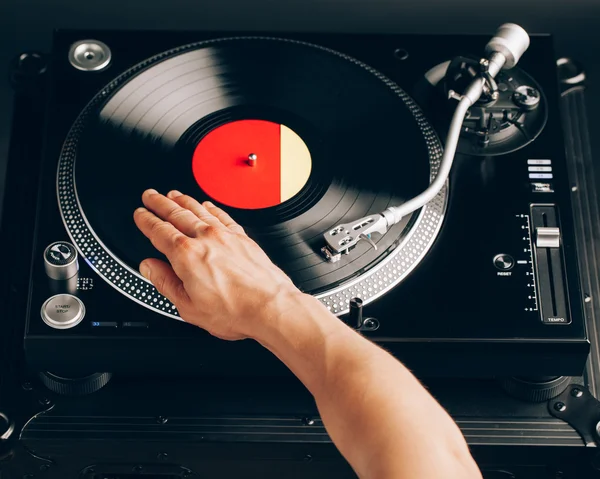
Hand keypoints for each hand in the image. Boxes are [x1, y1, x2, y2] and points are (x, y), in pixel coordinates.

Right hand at [133, 189, 299, 339]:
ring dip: (183, 200)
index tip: (140, 214)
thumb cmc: (235, 310)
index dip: (147, 220)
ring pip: (199, 210)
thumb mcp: (188, 307)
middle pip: (177, 214)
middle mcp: (206, 239)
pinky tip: (207, 205)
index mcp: (187, 255)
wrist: (270, 306)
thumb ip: (165, 283)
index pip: (159, 231)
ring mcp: (226, 236)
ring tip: (173, 194)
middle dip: (160, 203)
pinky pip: (222, 215)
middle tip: (150, 195)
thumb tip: (150, 268)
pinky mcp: (243, 238)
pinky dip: (211, 208)